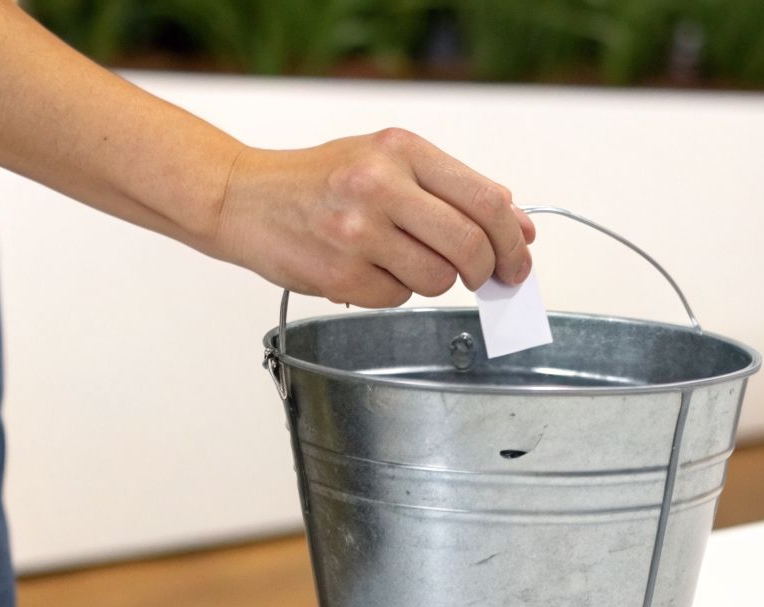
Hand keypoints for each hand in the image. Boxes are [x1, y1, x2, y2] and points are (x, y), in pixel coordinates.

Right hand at [208, 128, 535, 306]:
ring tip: (401, 259)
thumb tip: (521, 228)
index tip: (518, 259)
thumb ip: (457, 191)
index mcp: (400, 150)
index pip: (487, 200)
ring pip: (438, 279)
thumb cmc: (320, 180)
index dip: (513, 239)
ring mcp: (358, 232)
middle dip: (487, 270)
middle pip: (471, 245)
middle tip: (484, 276)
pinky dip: (394, 291)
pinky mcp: (340, 274)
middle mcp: (379, 186)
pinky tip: (367, 268)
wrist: (242, 197)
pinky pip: (398, 298)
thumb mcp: (391, 163)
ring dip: (434, 280)